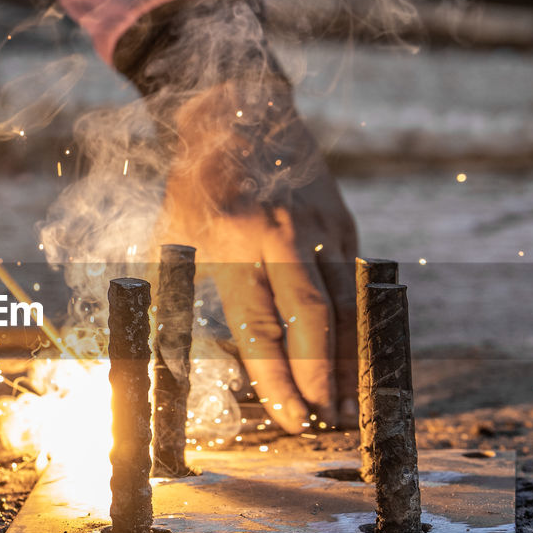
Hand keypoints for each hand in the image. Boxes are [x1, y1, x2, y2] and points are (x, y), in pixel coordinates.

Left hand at [156, 75, 358, 432]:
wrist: (241, 112)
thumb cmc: (197, 183)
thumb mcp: (173, 234)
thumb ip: (177, 291)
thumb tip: (172, 355)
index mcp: (233, 241)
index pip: (259, 326)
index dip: (277, 378)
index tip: (289, 416)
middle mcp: (281, 235)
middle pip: (311, 320)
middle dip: (320, 377)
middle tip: (325, 420)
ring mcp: (318, 227)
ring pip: (344, 305)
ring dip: (349, 361)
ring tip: (349, 404)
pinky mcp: (341, 222)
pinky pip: (356, 284)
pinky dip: (360, 325)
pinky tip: (361, 358)